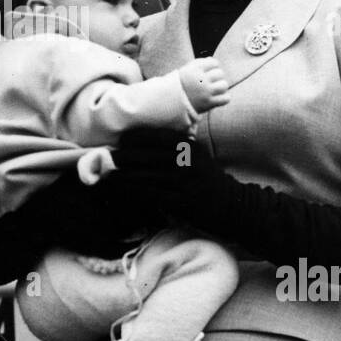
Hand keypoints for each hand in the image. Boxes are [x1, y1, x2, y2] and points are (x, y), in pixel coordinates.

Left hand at [111, 128, 228, 230]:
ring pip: (148, 177)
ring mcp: (186, 183)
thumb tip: (143, 139)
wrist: (230, 203)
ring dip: (126, 176)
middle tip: (110, 157)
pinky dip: (136, 192)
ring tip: (111, 174)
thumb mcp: (197, 154)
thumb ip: (176, 146)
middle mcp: (188, 163)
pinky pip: (153, 195)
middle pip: (150, 157)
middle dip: (127, 157)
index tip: (123, 138)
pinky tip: (125, 190)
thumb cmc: (205, 176)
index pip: (161, 137)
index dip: (139, 137)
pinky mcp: (183, 202)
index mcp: (191, 147)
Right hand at [178, 56, 229, 111]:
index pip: (214, 63)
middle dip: (216, 77)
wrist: (171, 104)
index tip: (206, 73)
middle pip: (220, 73)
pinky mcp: (208, 104)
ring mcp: (205, 92)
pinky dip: (224, 98)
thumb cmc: (181, 85)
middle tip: (210, 83)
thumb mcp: (186, 70)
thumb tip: (213, 61)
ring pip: (224, 85)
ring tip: (215, 90)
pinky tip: (218, 98)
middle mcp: (200, 80)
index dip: (212, 67)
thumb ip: (199, 63)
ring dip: (221, 87)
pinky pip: (226, 98)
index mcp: (194, 70)